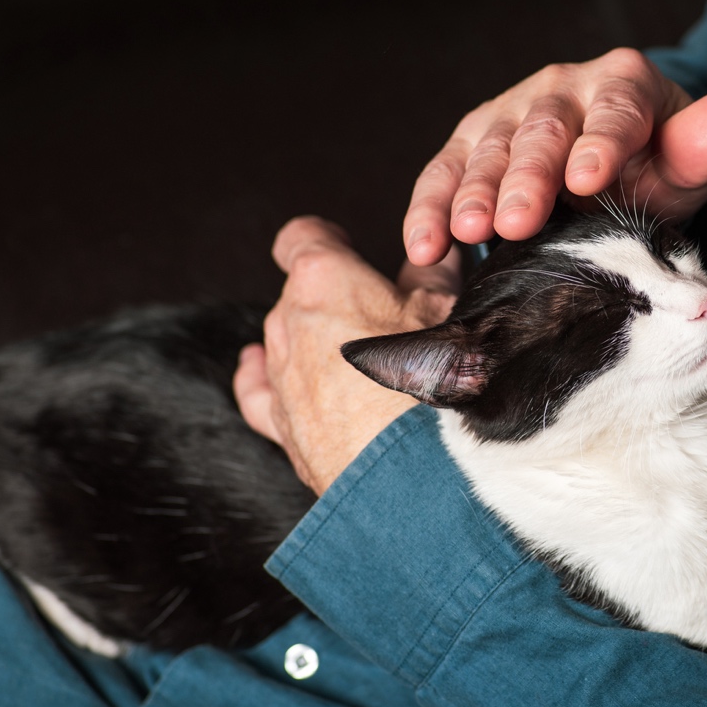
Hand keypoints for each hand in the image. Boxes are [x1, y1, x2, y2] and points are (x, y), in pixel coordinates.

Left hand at [233, 216, 460, 495]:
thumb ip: (434, 274)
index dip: (324, 236)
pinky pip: (259, 390)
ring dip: (317, 342)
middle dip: (337, 298)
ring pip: (286, 341)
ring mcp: (279, 374)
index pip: (303, 237)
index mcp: (324, 279)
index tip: (343, 243)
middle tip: (384, 313)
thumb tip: (438, 253)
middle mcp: (289, 321)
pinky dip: (264, 377)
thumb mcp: (446, 310)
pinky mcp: (280, 423)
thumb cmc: (432, 381)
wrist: (415, 470)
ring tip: (362, 360)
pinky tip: (264, 372)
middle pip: (301, 294)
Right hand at [403, 47, 706, 265]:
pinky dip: (429, 209)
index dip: (601, 142)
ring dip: (474, 192)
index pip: (614, 110)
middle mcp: (559, 88)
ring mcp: (508, 113)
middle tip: (516, 221)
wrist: (613, 170)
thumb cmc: (655, 168)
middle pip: (542, 131)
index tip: (590, 180)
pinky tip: (423, 248)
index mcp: (622, 83)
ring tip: (467, 231)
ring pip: (487, 151)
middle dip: (527, 176)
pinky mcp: (469, 145)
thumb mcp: (688, 163)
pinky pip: (442, 175)